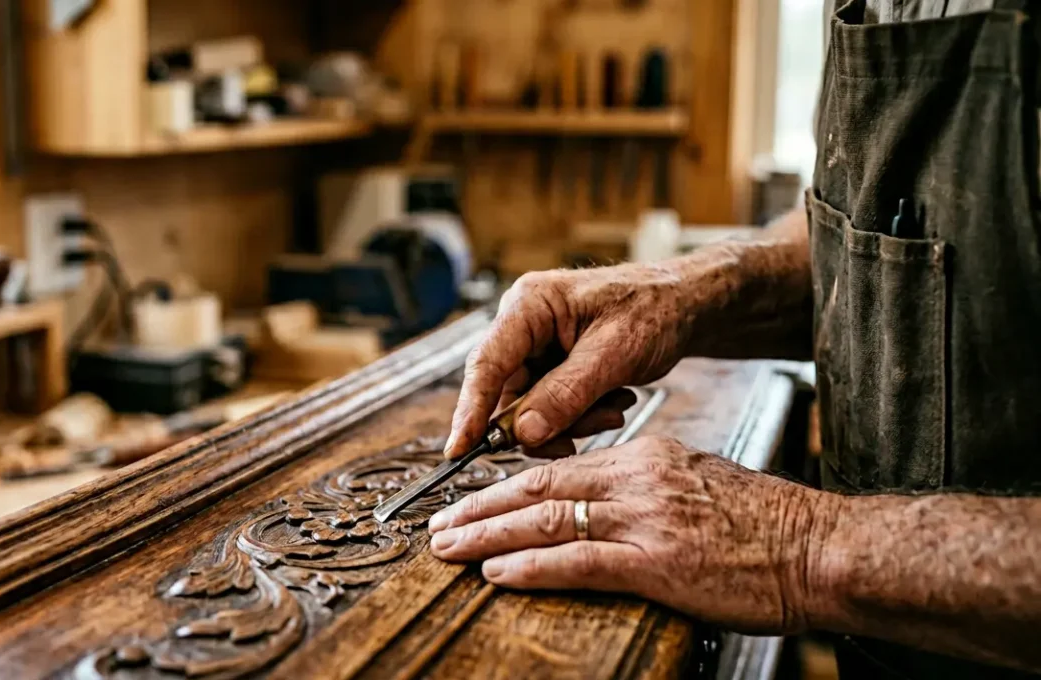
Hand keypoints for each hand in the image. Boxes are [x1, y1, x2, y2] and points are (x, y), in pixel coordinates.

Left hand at [428, 435, 837, 633]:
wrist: (821, 548)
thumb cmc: (769, 525)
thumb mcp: (701, 483)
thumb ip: (650, 488)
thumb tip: (610, 505)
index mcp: (645, 459)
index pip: (559, 468)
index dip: (507, 486)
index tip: (472, 500)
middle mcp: (636, 480)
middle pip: (538, 487)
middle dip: (480, 507)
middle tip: (439, 523)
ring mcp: (644, 519)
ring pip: (545, 521)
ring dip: (487, 536)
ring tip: (448, 548)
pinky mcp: (656, 561)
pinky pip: (577, 561)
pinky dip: (529, 567)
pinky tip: (496, 573)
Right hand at [446, 265, 701, 459]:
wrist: (686, 305)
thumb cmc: (654, 309)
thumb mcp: (614, 353)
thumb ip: (566, 394)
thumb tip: (524, 433)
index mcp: (529, 306)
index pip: (486, 364)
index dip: (470, 410)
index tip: (458, 449)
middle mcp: (523, 325)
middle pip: (506, 393)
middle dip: (542, 423)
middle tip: (575, 439)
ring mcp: (536, 347)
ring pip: (530, 408)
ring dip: (569, 421)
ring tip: (613, 409)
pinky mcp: (552, 366)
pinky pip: (549, 407)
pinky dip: (579, 417)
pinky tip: (611, 405)